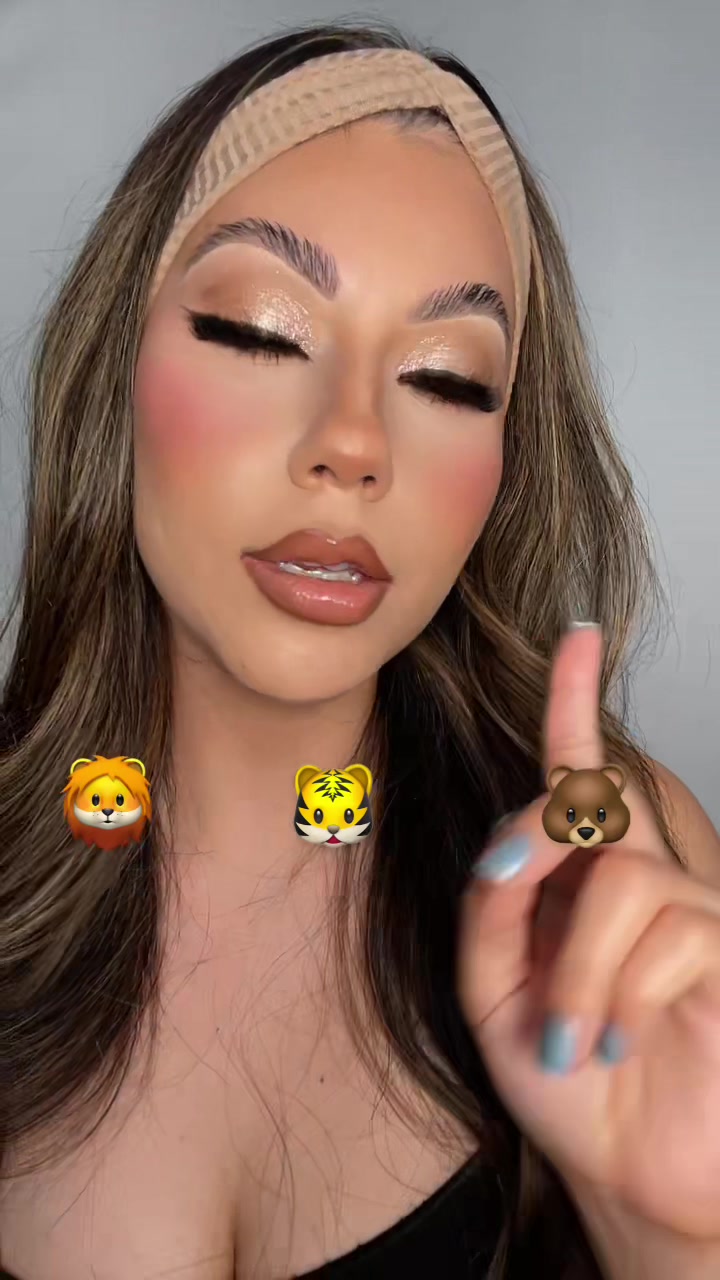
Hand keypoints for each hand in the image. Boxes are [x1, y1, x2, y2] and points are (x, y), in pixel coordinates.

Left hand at [457, 623, 719, 1239]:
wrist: (630, 1178)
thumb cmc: (567, 1084)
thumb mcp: (494, 999)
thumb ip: (492, 917)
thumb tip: (512, 850)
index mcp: (578, 883)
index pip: (580, 776)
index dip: (576, 703)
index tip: (578, 636)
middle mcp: (640, 880)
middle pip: (586, 801)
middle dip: (535, 846)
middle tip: (510, 903)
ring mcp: (691, 912)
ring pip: (619, 879)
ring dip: (575, 972)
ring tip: (574, 1041)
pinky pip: (664, 934)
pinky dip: (617, 999)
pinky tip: (619, 1045)